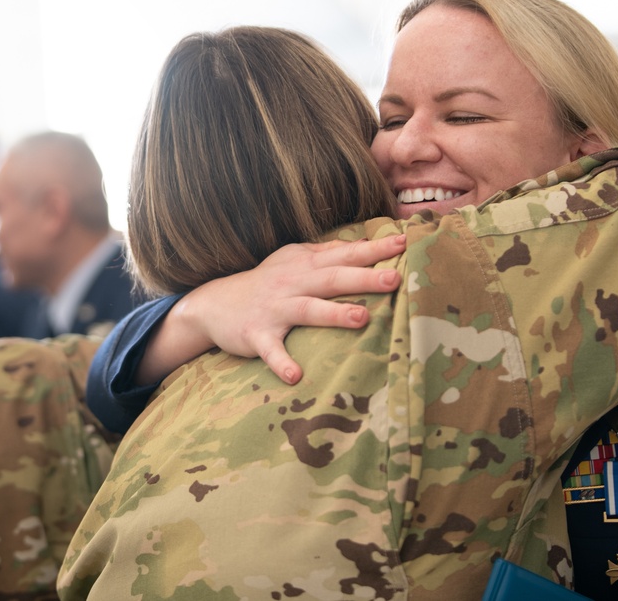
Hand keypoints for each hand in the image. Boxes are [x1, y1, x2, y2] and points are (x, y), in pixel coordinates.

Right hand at [173, 234, 404, 383]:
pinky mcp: (257, 335)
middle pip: (332, 279)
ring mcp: (274, 309)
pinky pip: (271, 350)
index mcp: (305, 265)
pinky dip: (281, 362)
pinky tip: (295, 375)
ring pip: (307, 310)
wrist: (214, 304)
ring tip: (362, 318)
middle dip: (363, 278)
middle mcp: (292, 284)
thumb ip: (327, 252)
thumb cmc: (266, 282)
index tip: (404, 243)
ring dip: (334, 314)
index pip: (345, 254)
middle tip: (394, 279)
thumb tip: (363, 242)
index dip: (374, 249)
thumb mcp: (293, 260)